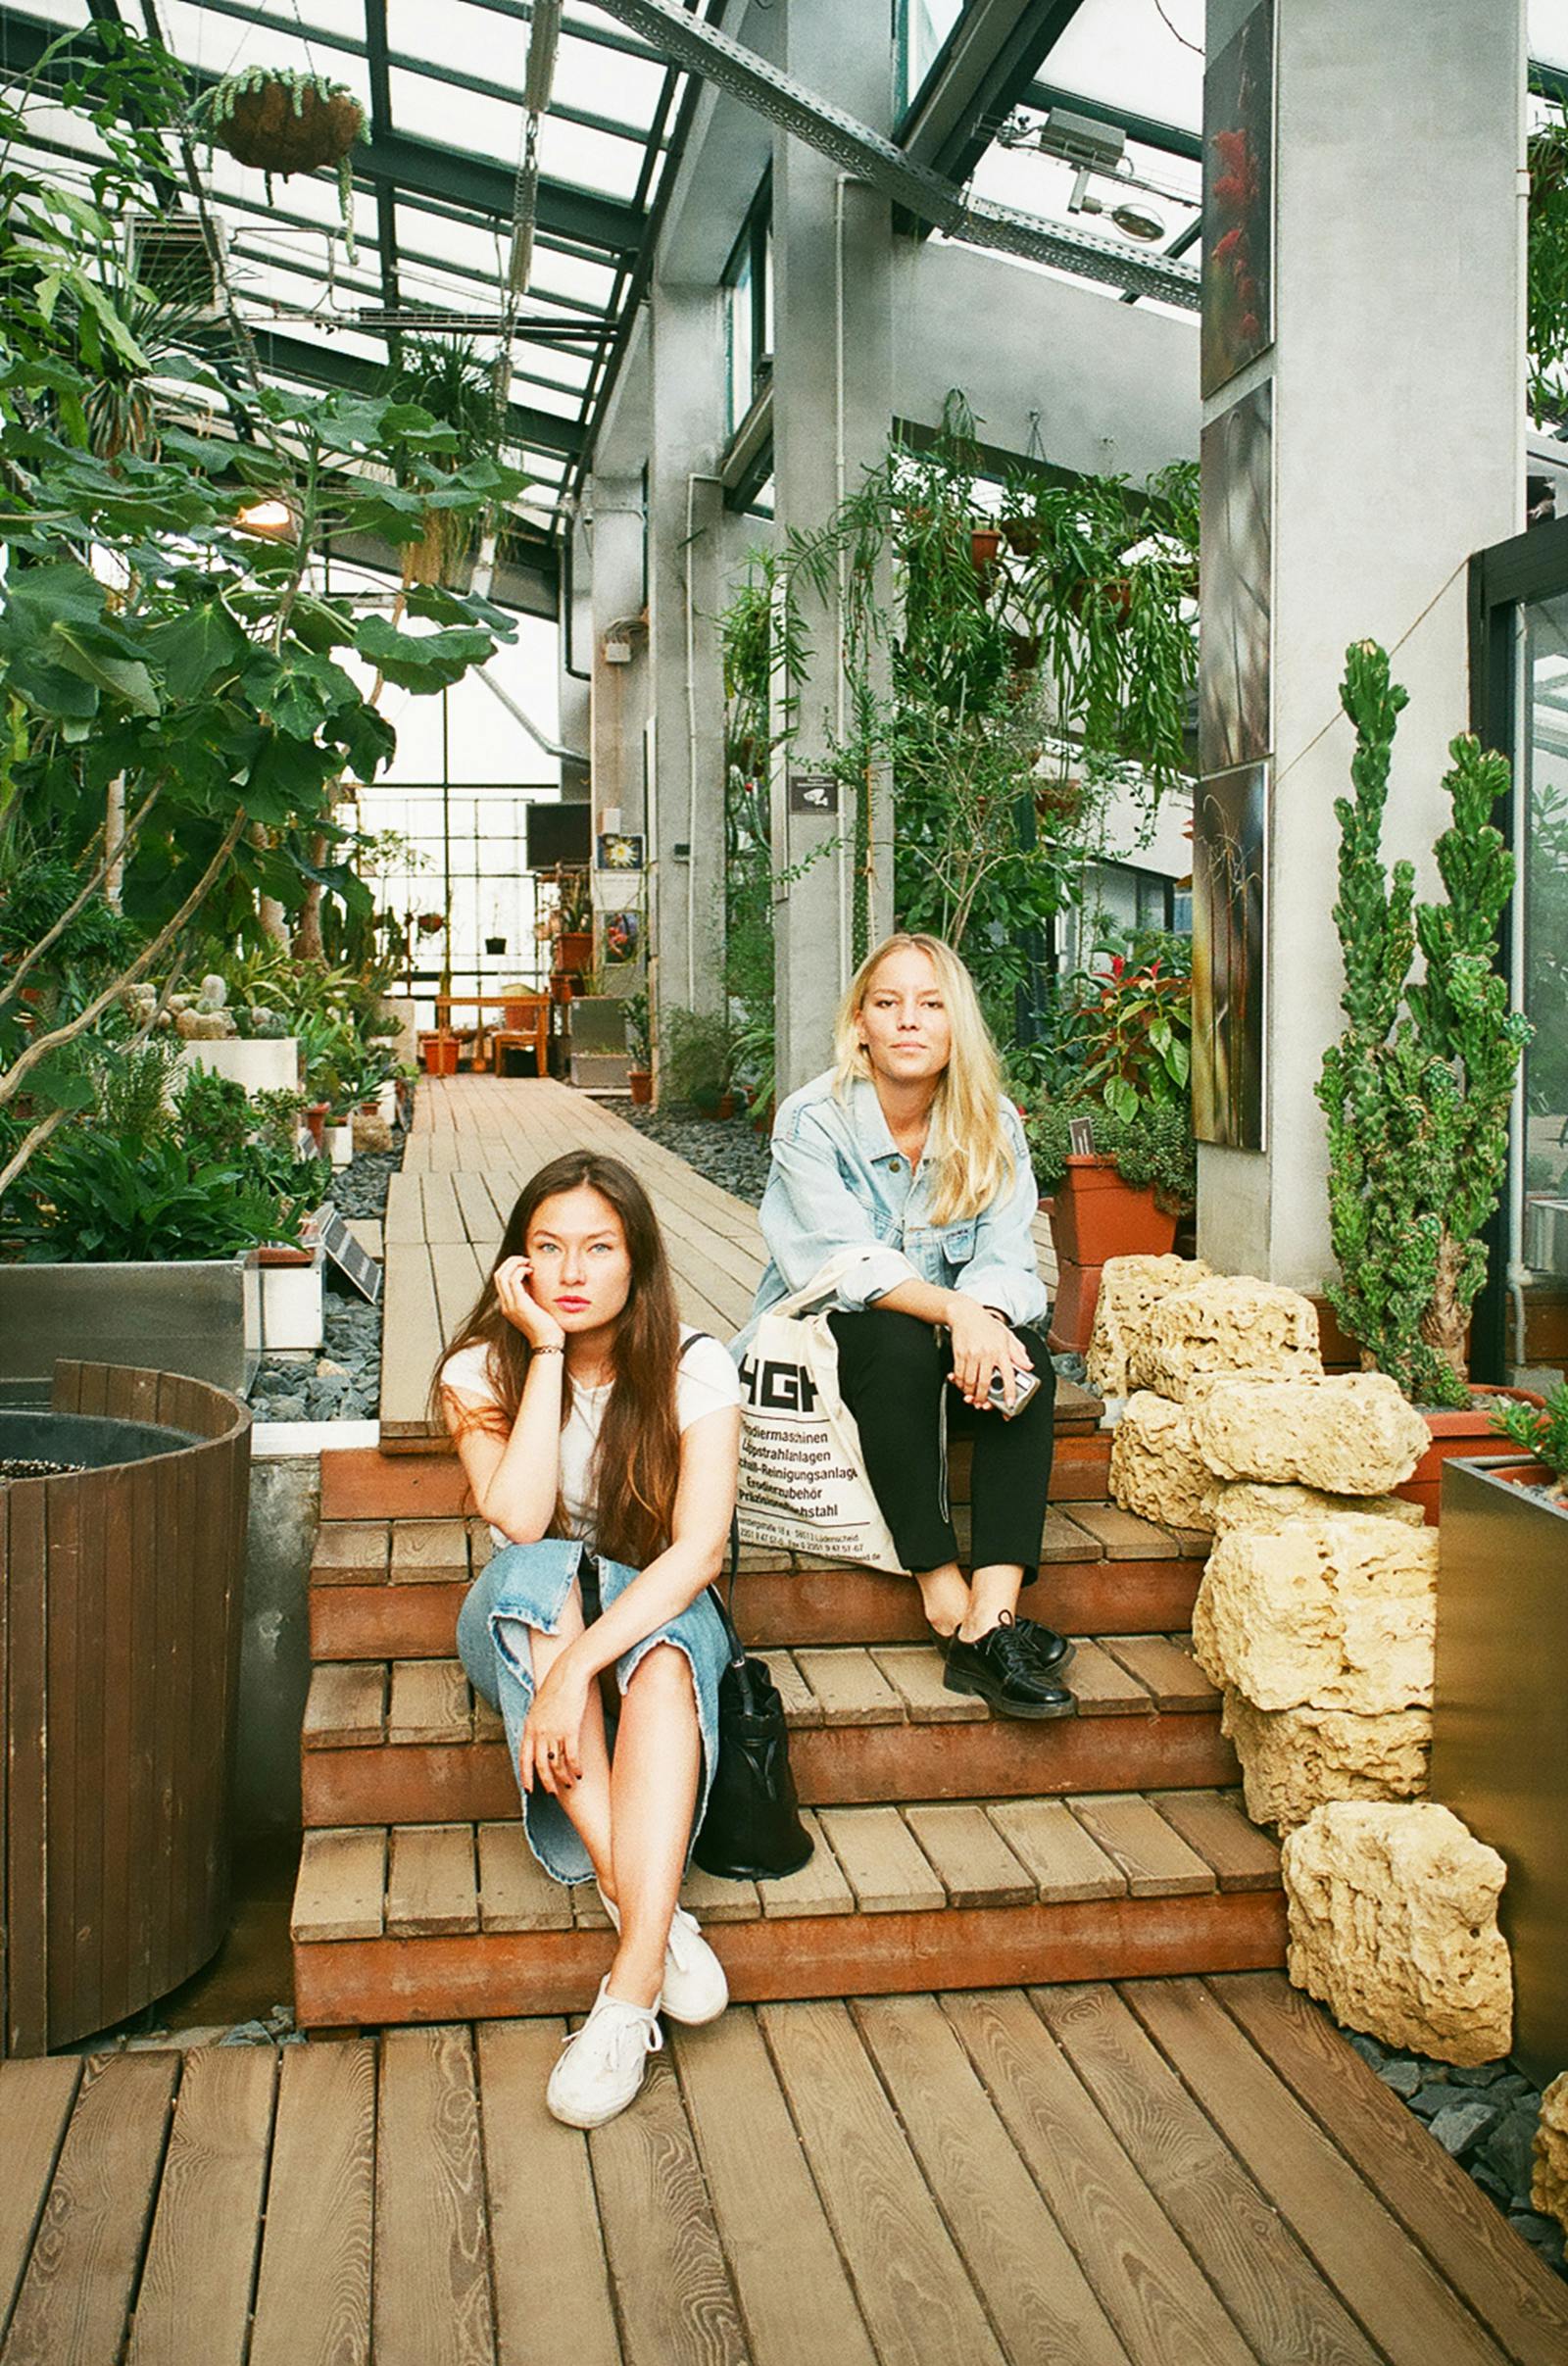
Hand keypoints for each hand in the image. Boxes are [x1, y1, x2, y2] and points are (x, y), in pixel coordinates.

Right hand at [493, 1255, 564, 1352]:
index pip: (500, 1280)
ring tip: (528, 1263)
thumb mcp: (535, 1307)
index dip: (510, 1267)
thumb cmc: (547, 1328)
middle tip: (525, 1259)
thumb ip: (530, 1294)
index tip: (525, 1264)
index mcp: (508, 1306)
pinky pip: (513, 1280)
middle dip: (510, 1262)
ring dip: (515, 1264)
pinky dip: (521, 1271)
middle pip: (498, 1275)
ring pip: (502, 1275)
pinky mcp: (520, 1305)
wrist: (549, 1343)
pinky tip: (531, 1271)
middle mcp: (506, 1305)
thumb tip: (532, 1278)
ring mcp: (510, 1305)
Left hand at [519, 1654, 588, 1795]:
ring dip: (562, 1778)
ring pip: (556, 1764)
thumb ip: (536, 1725)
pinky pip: (571, 1756)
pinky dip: (575, 1767)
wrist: (568, 1675)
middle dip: (546, 1783)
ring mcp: (554, 1732)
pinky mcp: (570, 1729)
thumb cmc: (556, 1688)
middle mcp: (539, 1732)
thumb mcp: (539, 1708)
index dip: (526, 1776)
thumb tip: (538, 1739)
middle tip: (552, 1793)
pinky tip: (580, 1773)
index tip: (528, 1789)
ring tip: (568, 1785)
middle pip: (539, 1765)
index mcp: (529, 1728)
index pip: (523, 1758)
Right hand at [945, 1296, 1032, 1409]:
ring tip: (973, 1397)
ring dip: (970, 1394)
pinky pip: (959, 1375)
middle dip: (983, 1398)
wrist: (966, 1313)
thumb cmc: (987, 1325)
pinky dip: (960, 1384)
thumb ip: (1019, 1353)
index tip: (1009, 1404)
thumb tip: (1028, 1366)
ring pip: (970, 1382)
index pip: (1008, 1375)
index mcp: (1001, 1350)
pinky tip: (963, 1386)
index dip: (1009, 1392)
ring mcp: (971, 1354)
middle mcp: (986, 1353)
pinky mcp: (959, 1354)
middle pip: (984, 1384)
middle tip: (984, 1404)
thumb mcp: (1007, 1337)